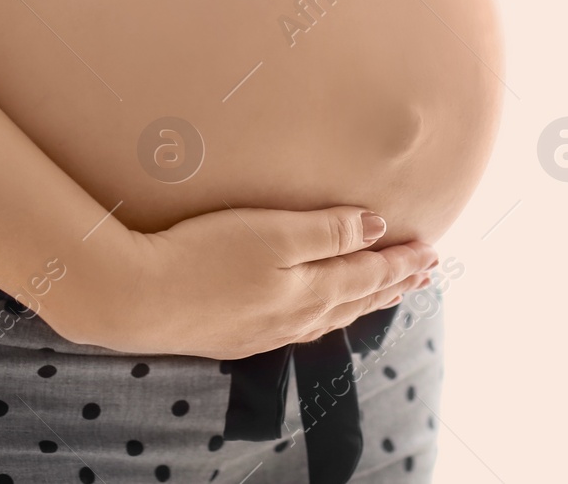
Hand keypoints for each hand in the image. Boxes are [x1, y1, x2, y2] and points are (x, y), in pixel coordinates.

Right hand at [79, 205, 436, 357]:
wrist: (136, 299)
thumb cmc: (203, 256)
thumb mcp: (272, 231)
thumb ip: (328, 232)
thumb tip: (377, 230)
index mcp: (311, 290)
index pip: (370, 273)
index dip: (401, 260)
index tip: (430, 250)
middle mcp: (296, 318)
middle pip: (357, 298)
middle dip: (393, 282)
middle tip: (424, 273)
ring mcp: (266, 332)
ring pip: (332, 316)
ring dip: (365, 301)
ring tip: (387, 292)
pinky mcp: (238, 337)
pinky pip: (304, 327)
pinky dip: (330, 315)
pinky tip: (323, 314)